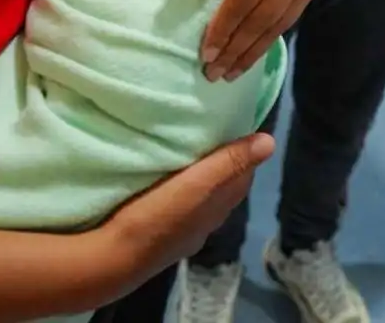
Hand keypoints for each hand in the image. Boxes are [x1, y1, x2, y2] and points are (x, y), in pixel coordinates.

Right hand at [83, 133, 274, 303]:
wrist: (114, 260)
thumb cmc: (157, 217)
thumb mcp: (196, 184)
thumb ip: (229, 163)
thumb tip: (270, 142)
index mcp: (218, 209)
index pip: (242, 176)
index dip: (243, 151)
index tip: (235, 124)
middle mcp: (206, 223)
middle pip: (223, 188)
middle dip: (223, 162)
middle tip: (212, 131)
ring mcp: (183, 234)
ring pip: (201, 200)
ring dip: (201, 178)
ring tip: (190, 151)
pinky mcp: (160, 237)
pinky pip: (179, 208)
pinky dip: (181, 192)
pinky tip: (166, 183)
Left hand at [179, 0, 342, 80]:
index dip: (223, 28)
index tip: (205, 53)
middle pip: (262, 19)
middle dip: (237, 49)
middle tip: (213, 73)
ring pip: (281, 23)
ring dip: (255, 49)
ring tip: (233, 70)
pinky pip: (295, 13)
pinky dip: (275, 34)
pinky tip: (258, 46)